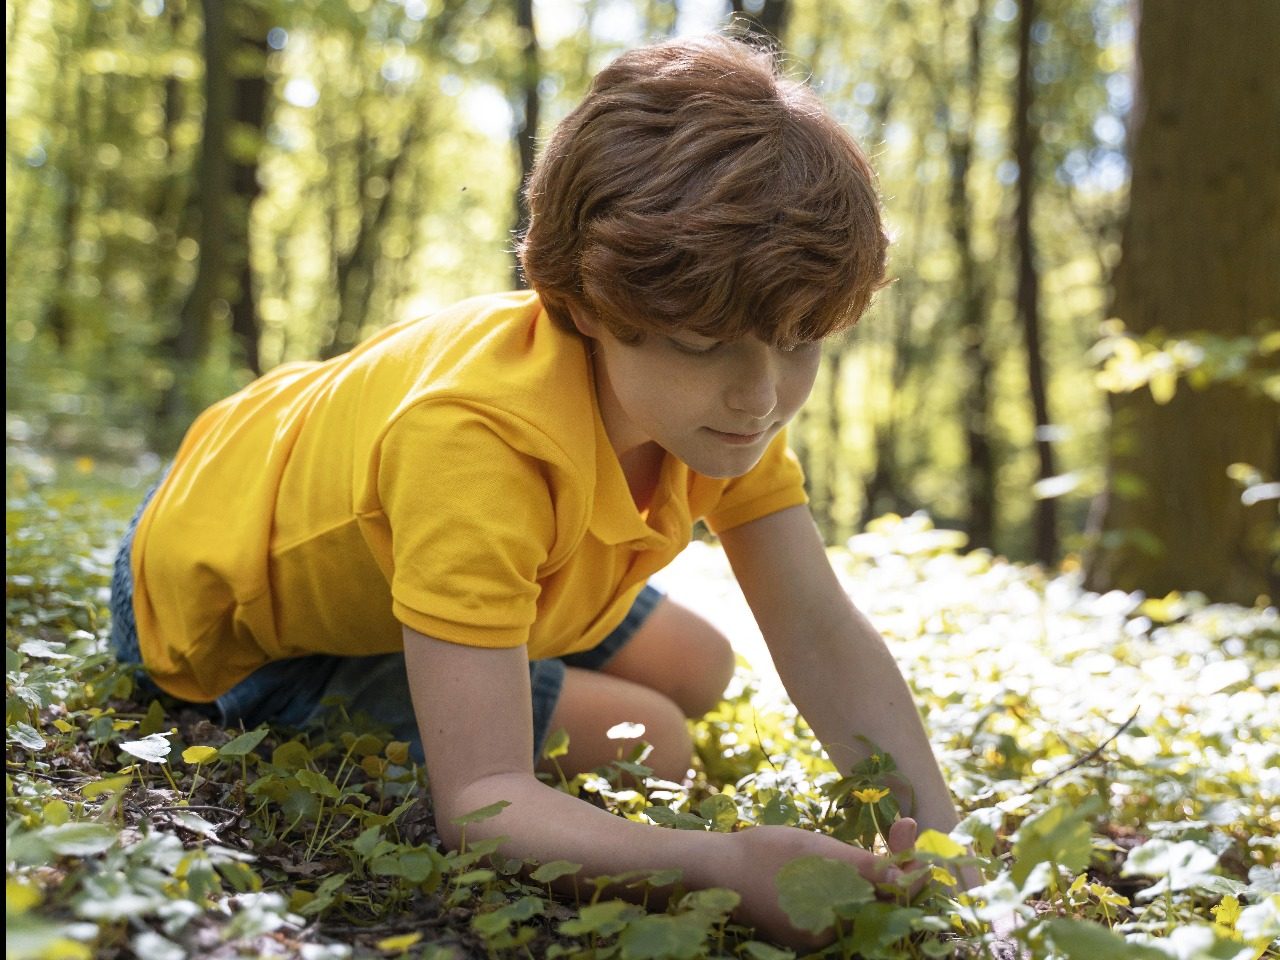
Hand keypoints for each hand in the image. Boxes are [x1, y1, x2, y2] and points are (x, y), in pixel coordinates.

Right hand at [725, 820, 918, 948]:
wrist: (716, 866)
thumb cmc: (766, 856)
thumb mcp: (820, 854)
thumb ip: (867, 869)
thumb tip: (908, 875)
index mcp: (835, 925)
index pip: (888, 899)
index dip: (909, 869)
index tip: (913, 832)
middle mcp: (830, 936)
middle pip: (879, 903)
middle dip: (896, 867)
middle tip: (903, 829)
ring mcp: (818, 932)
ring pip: (862, 901)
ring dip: (876, 870)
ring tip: (886, 837)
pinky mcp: (808, 924)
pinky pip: (843, 902)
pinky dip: (853, 878)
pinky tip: (851, 856)